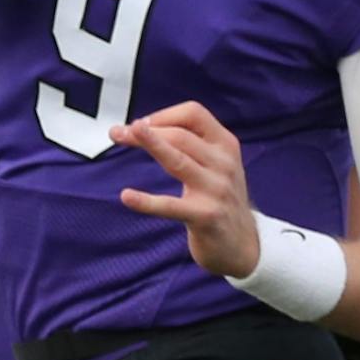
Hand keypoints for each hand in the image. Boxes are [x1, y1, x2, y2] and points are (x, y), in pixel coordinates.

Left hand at [111, 101, 259, 277]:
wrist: (243, 245)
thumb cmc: (218, 197)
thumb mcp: (214, 164)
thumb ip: (188, 144)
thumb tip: (138, 126)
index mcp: (226, 145)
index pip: (193, 114)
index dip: (164, 115)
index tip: (141, 123)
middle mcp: (224, 164)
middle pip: (179, 135)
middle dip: (145, 131)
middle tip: (117, 133)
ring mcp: (216, 190)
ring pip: (177, 160)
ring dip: (149, 145)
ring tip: (123, 135)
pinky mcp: (205, 217)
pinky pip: (171, 206)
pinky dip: (147, 201)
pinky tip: (127, 196)